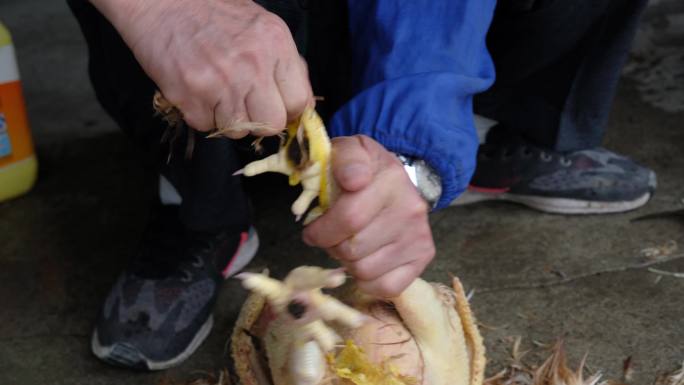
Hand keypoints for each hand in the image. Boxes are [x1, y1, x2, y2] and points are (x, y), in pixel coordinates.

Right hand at [92, 0, 312, 134]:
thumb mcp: (262, 26)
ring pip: (238, 131)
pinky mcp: (189, 96)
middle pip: (272, 124)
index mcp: (275, 44)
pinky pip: (206, 126)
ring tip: (218, 92)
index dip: (289, 111)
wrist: (160, 2)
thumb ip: (285, 63)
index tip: (278, 109)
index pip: (299, 102)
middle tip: (247, 106)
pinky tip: (197, 90)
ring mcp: (220, 83)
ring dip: (229, 119)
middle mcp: (252, 65)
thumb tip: (302, 102)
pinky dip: (201, 114)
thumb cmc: (212, 13)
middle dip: (261, 121)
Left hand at [303, 135, 434, 297]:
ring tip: (348, 244)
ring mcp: (419, 235)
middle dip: (331, 246)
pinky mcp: (424, 256)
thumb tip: (353, 181)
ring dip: (348, 262)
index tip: (312, 229)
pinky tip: (365, 261)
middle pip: (353, 249)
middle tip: (331, 236)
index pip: (348, 218)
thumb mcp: (349, 150)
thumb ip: (345, 158)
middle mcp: (410, 208)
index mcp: (390, 179)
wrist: (398, 178)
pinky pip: (387, 286)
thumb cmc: (363, 169)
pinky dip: (368, 281)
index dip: (320, 230)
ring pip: (365, 270)